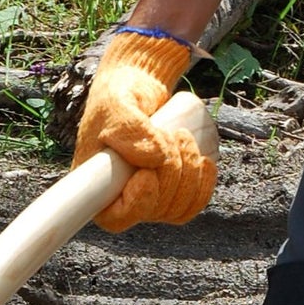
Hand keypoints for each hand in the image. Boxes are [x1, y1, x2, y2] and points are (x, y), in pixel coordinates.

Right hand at [72, 32, 216, 232]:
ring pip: (176, 208)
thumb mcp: (116, 106)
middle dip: (171, 173)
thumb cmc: (119, 95)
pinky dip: (203, 186)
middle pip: (154, 210)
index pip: (116, 219)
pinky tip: (206, 165)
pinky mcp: (169, 189)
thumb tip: (156, 159)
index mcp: (96, 189)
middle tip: (172, 134)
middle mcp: (121, 200)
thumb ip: (128, 129)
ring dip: (189, 174)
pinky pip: (191, 204)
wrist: (139, 86)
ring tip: (183, 137)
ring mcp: (148, 197)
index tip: (146, 175)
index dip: (137, 205)